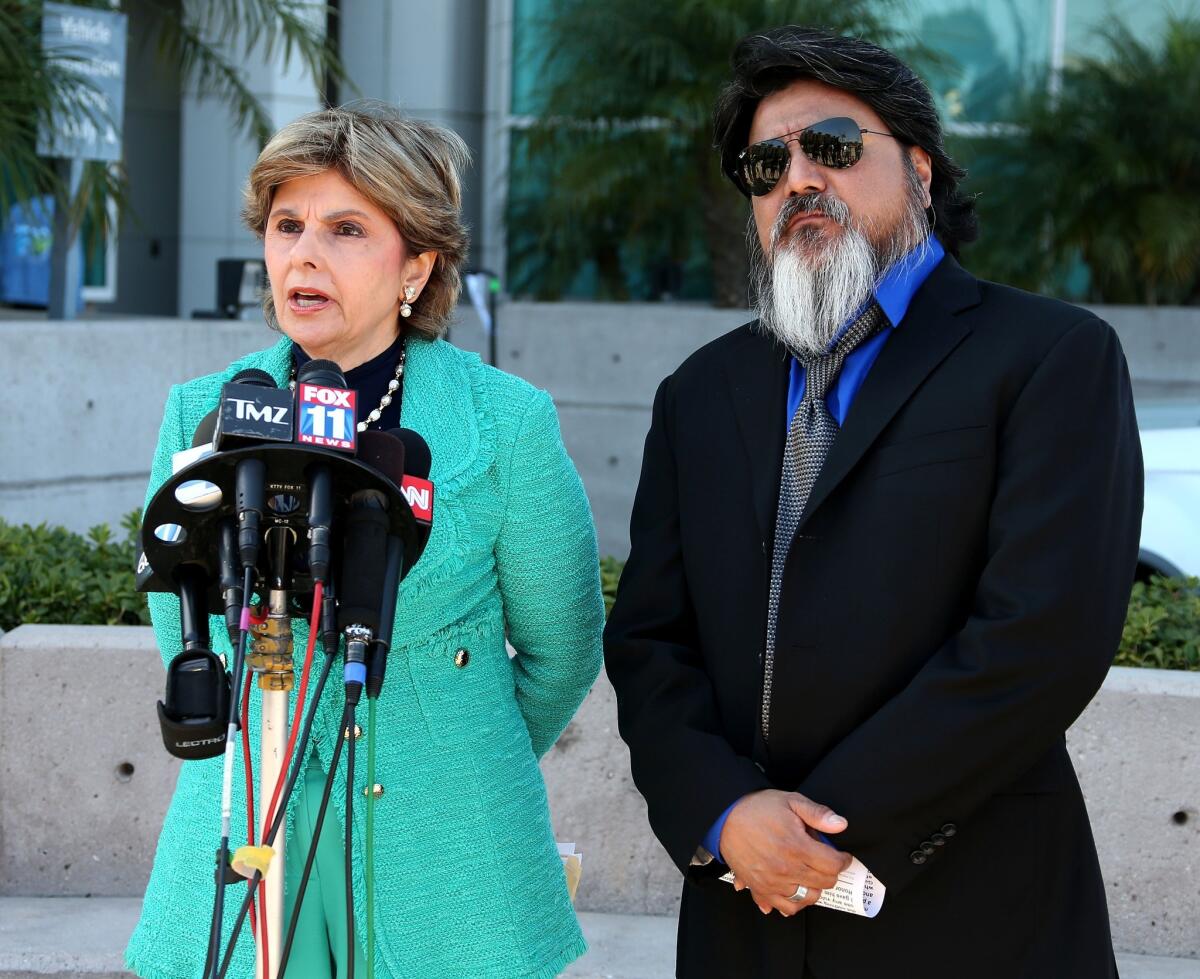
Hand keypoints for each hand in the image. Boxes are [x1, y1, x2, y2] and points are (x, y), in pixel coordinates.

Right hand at [720, 790, 851, 916]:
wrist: (724, 818)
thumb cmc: (757, 808)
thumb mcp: (790, 800)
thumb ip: (817, 813)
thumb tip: (841, 824)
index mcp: (796, 847)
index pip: (833, 865)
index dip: (843, 860)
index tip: (842, 856)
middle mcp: (786, 869)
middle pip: (824, 883)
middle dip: (830, 872)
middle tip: (825, 861)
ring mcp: (772, 882)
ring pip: (807, 898)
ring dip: (814, 887)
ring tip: (810, 874)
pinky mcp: (760, 889)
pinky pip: (784, 907)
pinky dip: (793, 903)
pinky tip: (793, 890)